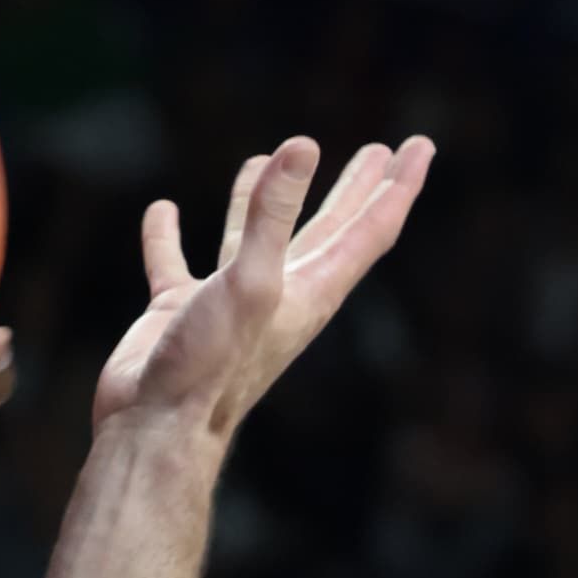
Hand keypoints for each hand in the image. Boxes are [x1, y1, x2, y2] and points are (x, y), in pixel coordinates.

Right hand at [91, 131, 431, 440]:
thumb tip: (302, 147)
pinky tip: (163, 210)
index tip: (421, 145)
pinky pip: (176, 264)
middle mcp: (278, 296)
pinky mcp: (180, 314)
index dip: (396, 186)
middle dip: (355, 189)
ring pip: (254, 238)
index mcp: (310, 293)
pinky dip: (168, 236)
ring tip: (271, 158)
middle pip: (329, 230)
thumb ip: (272, 215)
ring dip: (267, 200)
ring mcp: (229, 305)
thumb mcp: (249, 282)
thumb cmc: (210, 367)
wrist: (156, 432)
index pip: (368, 231)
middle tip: (380, 151)